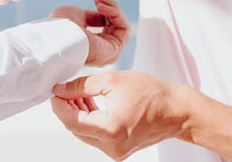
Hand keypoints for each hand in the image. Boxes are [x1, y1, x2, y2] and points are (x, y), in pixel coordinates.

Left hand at [50, 0, 129, 66]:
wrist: (57, 37)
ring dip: (113, 8)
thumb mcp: (77, 16)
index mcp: (90, 44)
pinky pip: (124, 28)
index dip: (105, 9)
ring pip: (121, 25)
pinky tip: (102, 7)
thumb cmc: (61, 27)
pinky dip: (116, 14)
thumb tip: (104, 14)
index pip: (106, 26)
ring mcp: (108, 52)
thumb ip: (93, 16)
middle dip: (110, 6)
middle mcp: (100, 51)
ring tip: (99, 2)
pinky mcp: (114, 50)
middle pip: (115, 25)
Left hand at [51, 71, 186, 160]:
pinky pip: (96, 136)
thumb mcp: (113, 80)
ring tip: (77, 94)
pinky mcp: (119, 150)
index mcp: (110, 129)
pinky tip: (89, 103)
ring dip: (77, 114)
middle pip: (76, 128)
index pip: (72, 120)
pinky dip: (90, 120)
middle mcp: (112, 146)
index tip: (54, 91)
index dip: (59, 105)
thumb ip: (82, 86)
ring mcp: (116, 151)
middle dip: (66, 109)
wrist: (176, 110)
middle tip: (63, 90)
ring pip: (85, 133)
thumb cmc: (152, 93)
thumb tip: (61, 89)